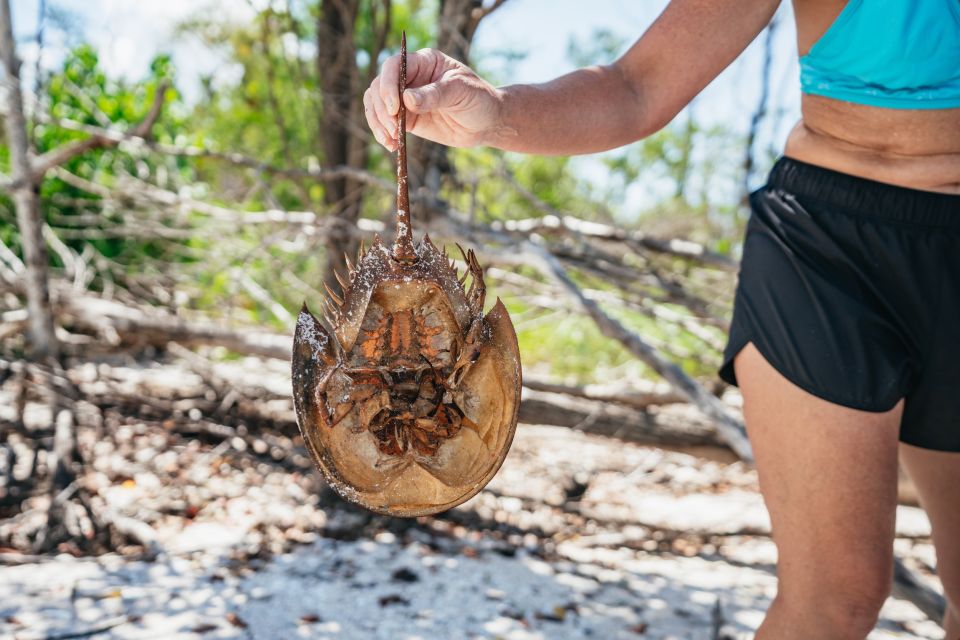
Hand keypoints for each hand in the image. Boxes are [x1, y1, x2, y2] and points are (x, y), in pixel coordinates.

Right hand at [364, 48, 502, 150]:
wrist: (487, 122)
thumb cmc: (479, 99)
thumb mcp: (460, 92)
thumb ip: (435, 94)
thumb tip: (407, 99)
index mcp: (424, 62)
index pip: (394, 66)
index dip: (388, 85)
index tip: (396, 108)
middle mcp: (410, 77)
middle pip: (379, 86)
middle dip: (382, 108)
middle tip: (394, 129)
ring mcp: (406, 98)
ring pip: (376, 104)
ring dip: (377, 122)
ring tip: (390, 139)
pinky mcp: (407, 118)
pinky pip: (385, 122)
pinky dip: (382, 133)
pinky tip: (390, 145)